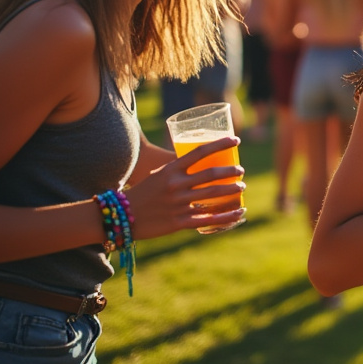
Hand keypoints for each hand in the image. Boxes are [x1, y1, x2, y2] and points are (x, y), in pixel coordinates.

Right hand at [125, 137, 245, 239]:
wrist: (121, 217)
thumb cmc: (144, 193)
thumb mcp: (159, 175)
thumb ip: (178, 169)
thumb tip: (200, 163)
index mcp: (170, 170)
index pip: (199, 152)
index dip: (221, 144)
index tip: (236, 141)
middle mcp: (175, 185)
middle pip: (211, 174)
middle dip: (231, 172)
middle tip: (241, 171)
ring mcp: (177, 204)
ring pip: (212, 195)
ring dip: (232, 190)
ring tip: (241, 186)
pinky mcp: (178, 222)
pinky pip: (208, 219)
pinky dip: (226, 216)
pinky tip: (239, 212)